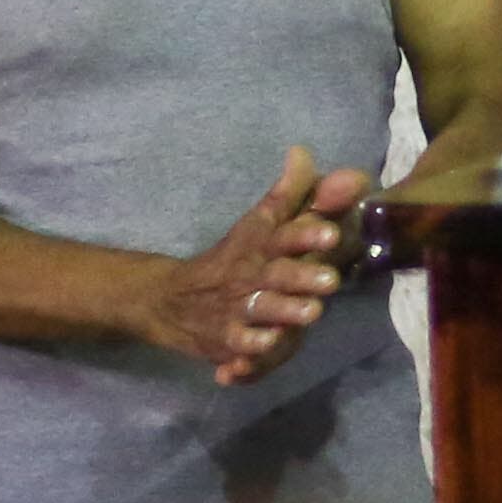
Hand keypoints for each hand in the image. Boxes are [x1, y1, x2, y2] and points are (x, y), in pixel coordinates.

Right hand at [149, 149, 365, 386]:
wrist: (170, 298)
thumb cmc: (234, 258)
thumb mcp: (260, 223)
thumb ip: (293, 195)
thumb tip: (303, 151)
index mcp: (262, 244)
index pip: (283, 234)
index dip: (306, 233)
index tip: (330, 233)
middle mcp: (250, 273)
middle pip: (277, 274)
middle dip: (302, 276)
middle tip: (331, 280)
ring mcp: (236, 307)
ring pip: (261, 309)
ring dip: (283, 311)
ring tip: (310, 313)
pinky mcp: (224, 338)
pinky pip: (235, 346)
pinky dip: (245, 351)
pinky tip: (262, 349)